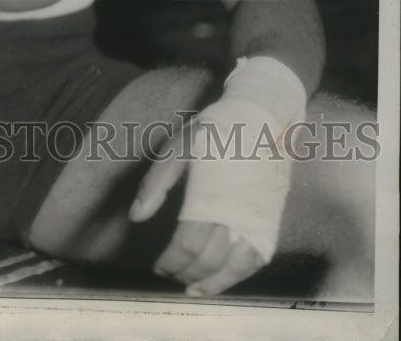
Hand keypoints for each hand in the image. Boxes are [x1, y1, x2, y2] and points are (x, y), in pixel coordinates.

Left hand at [129, 107, 278, 295]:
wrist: (260, 118)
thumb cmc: (215, 130)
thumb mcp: (178, 146)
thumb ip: (156, 183)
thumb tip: (136, 216)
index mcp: (209, 198)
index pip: (187, 246)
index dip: (171, 262)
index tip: (158, 267)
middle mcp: (235, 215)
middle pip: (209, 260)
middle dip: (187, 274)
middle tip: (172, 276)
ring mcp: (257, 220)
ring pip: (236, 268)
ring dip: (214, 284)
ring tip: (196, 289)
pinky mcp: (270, 220)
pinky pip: (257, 259)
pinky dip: (240, 275)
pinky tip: (225, 277)